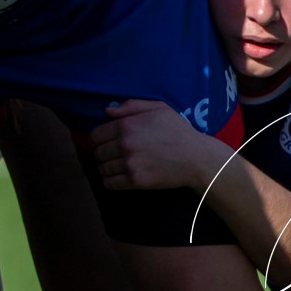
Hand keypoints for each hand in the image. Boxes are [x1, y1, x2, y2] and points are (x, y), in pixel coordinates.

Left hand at [89, 99, 229, 191]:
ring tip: (114, 167)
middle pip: (97, 153)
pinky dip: (109, 181)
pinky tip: (117, 178)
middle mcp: (125, 144)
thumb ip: (131, 106)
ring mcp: (129, 164)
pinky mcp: (135, 181)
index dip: (96, 140)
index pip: (95, 135)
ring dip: (105, 168)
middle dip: (101, 154)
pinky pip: (110, 183)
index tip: (103, 143)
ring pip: (102, 169)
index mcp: (127, 125)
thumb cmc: (178, 130)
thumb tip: (107, 111)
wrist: (196, 157)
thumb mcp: (158, 108)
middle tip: (110, 156)